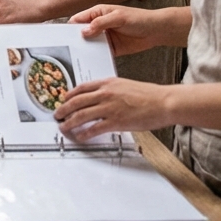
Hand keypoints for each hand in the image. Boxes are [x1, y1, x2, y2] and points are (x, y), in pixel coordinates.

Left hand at [55, 77, 174, 140]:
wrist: (164, 102)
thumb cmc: (149, 95)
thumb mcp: (125, 85)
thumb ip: (110, 90)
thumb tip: (99, 97)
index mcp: (107, 83)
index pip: (81, 88)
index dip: (68, 95)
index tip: (63, 100)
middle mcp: (105, 94)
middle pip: (76, 102)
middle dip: (63, 109)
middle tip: (57, 115)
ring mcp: (109, 108)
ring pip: (81, 116)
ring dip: (69, 123)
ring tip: (63, 127)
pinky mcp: (116, 122)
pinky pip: (94, 129)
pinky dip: (84, 133)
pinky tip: (80, 136)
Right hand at [70, 4, 168, 57]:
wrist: (157, 31)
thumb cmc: (139, 19)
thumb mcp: (118, 17)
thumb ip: (100, 23)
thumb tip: (83, 32)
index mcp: (97, 13)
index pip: (77, 20)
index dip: (69, 28)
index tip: (61, 37)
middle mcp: (98, 25)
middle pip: (81, 33)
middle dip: (74, 41)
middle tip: (66, 51)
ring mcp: (104, 37)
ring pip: (89, 45)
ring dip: (84, 51)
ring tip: (76, 60)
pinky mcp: (111, 48)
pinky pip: (100, 54)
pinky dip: (95, 58)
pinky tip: (90, 64)